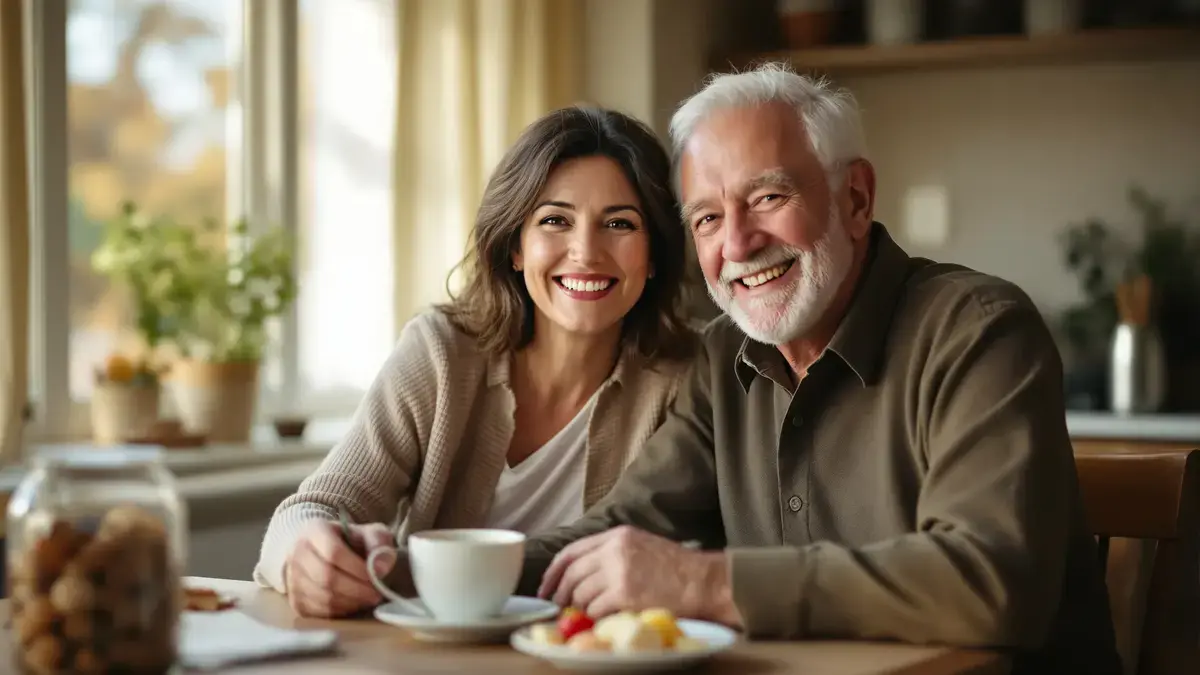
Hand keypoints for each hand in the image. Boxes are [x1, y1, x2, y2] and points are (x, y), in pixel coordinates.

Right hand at [283, 519, 395, 617]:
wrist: (320, 552)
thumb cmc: (349, 541)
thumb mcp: (368, 533)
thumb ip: (379, 543)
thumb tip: (380, 568)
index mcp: (314, 530)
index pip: (333, 552)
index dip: (357, 568)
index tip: (376, 578)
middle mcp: (296, 553)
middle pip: (326, 577)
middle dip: (356, 589)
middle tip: (376, 594)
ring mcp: (292, 578)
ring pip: (321, 596)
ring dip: (350, 602)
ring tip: (367, 599)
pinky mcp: (294, 600)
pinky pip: (317, 611)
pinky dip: (339, 611)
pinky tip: (353, 604)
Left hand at [537, 526, 738, 623]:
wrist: (703, 581)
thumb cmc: (678, 567)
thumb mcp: (642, 545)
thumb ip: (613, 552)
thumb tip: (583, 573)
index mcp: (617, 535)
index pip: (571, 551)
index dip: (553, 572)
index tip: (546, 586)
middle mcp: (614, 550)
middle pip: (572, 573)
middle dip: (561, 593)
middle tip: (560, 605)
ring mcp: (619, 572)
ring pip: (581, 593)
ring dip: (581, 607)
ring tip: (589, 612)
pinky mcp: (625, 594)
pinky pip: (596, 609)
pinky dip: (595, 616)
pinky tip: (603, 617)